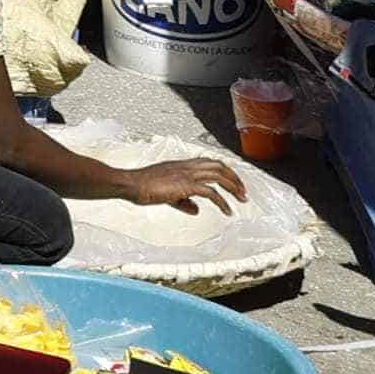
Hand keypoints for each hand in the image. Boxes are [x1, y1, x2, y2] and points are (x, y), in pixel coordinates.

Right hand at [118, 155, 247, 214]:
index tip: (233, 182)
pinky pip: (211, 193)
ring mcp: (186, 174)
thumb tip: (197, 210)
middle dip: (235, 178)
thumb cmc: (143, 187)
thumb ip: (184, 202)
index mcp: (182, 165)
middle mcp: (186, 166)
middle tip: (243, 192)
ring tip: (242, 199)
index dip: (224, 170)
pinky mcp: (186, 185)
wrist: (131, 184)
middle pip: (219, 165)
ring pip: (218, 175)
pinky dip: (223, 202)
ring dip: (234, 187)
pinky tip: (227, 211)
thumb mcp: (167, 194)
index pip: (209, 162)